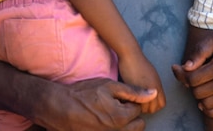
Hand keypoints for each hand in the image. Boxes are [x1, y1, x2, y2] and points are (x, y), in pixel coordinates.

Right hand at [33, 77, 154, 130]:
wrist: (59, 108)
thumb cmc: (83, 94)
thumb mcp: (109, 86)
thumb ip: (133, 91)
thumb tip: (153, 93)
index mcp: (122, 118)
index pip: (138, 109)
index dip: (130, 100)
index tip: (118, 96)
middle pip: (138, 125)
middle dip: (132, 115)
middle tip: (117, 105)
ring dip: (125, 124)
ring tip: (110, 113)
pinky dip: (114, 129)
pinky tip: (103, 121)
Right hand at [117, 53, 165, 113]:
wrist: (130, 54)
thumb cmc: (138, 62)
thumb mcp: (151, 75)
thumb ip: (154, 86)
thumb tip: (153, 96)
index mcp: (158, 86)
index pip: (162, 105)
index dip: (154, 107)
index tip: (146, 104)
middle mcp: (154, 89)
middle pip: (154, 109)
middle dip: (146, 109)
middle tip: (138, 104)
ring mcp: (145, 89)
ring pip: (145, 108)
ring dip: (138, 107)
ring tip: (132, 101)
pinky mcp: (135, 88)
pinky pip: (136, 103)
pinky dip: (132, 103)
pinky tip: (128, 98)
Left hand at [171, 18, 212, 118]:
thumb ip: (201, 51)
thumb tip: (185, 67)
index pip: (193, 79)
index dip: (181, 74)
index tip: (177, 67)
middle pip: (199, 92)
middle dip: (190, 83)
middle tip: (190, 73)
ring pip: (209, 103)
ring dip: (200, 95)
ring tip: (200, 82)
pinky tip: (206, 101)